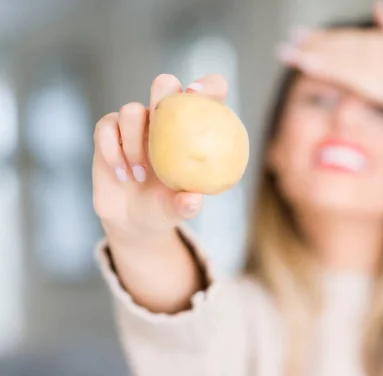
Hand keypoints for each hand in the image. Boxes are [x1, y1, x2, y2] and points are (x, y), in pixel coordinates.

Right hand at [92, 73, 228, 240]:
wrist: (133, 219)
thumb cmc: (166, 207)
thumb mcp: (179, 210)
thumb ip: (187, 205)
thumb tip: (193, 199)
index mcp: (194, 129)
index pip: (210, 93)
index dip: (209, 86)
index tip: (196, 94)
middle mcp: (166, 119)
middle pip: (165, 84)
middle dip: (163, 95)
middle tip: (160, 122)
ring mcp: (136, 123)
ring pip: (131, 110)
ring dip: (134, 141)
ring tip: (140, 175)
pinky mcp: (110, 131)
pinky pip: (107, 126)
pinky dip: (112, 150)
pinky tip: (122, 174)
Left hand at [276, 1, 382, 120]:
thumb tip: (380, 4)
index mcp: (377, 39)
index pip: (344, 37)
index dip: (322, 36)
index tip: (300, 34)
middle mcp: (370, 48)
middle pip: (335, 44)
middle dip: (311, 43)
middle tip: (289, 40)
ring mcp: (368, 64)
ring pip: (333, 58)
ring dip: (308, 55)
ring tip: (285, 52)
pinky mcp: (368, 82)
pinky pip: (340, 74)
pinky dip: (321, 68)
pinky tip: (305, 65)